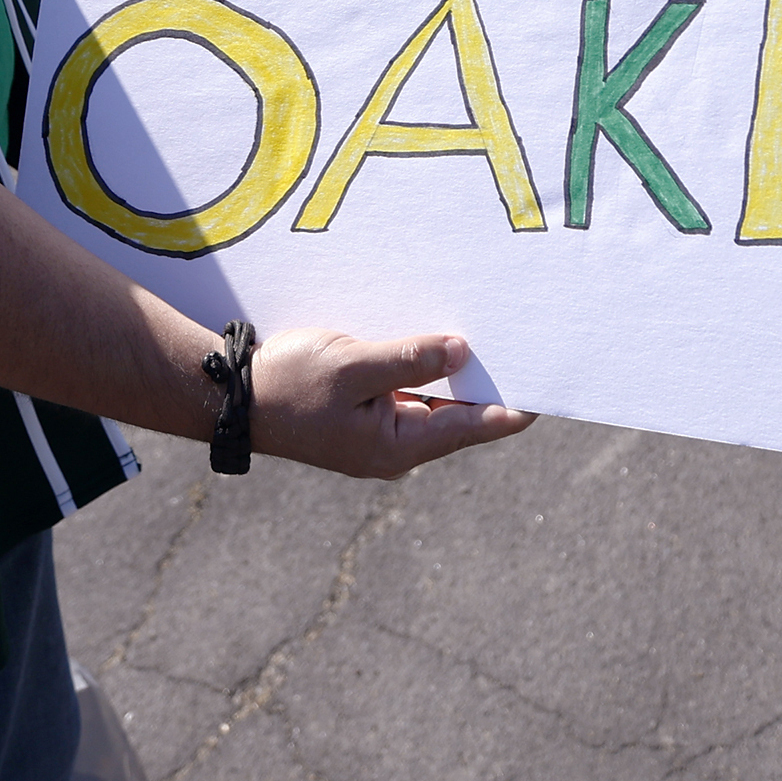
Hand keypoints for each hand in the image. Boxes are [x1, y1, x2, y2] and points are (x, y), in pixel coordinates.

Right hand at [246, 328, 534, 478]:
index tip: (549, 384)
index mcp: (397, 445)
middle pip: (460, 414)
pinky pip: (410, 392)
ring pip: (436, 400)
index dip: (513, 405)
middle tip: (524, 343)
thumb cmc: (289, 383)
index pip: (473, 426)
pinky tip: (440, 341)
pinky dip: (428, 369)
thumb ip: (408, 359)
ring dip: (456, 371)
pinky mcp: (366, 414)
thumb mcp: (352, 365)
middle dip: (488, 381)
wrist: (232, 396)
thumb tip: (463, 350)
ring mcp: (380, 431)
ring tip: (492, 335)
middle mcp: (396, 445)